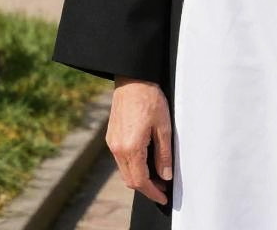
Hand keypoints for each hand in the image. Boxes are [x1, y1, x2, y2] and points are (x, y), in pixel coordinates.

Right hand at [107, 76, 172, 204]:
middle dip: (147, 187)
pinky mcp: (111, 136)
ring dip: (139, 177)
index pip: (140, 180)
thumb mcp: (164, 126)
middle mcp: (117, 148)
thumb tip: (165, 175)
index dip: (153, 192)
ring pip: (124, 170)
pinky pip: (120, 159)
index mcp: (131, 147)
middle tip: (163, 187)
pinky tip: (145, 160)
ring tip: (157, 174)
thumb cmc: (150, 98)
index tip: (164, 196)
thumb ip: (164, 154)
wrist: (132, 79)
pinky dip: (132, 166)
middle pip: (130, 179)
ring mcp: (112, 142)